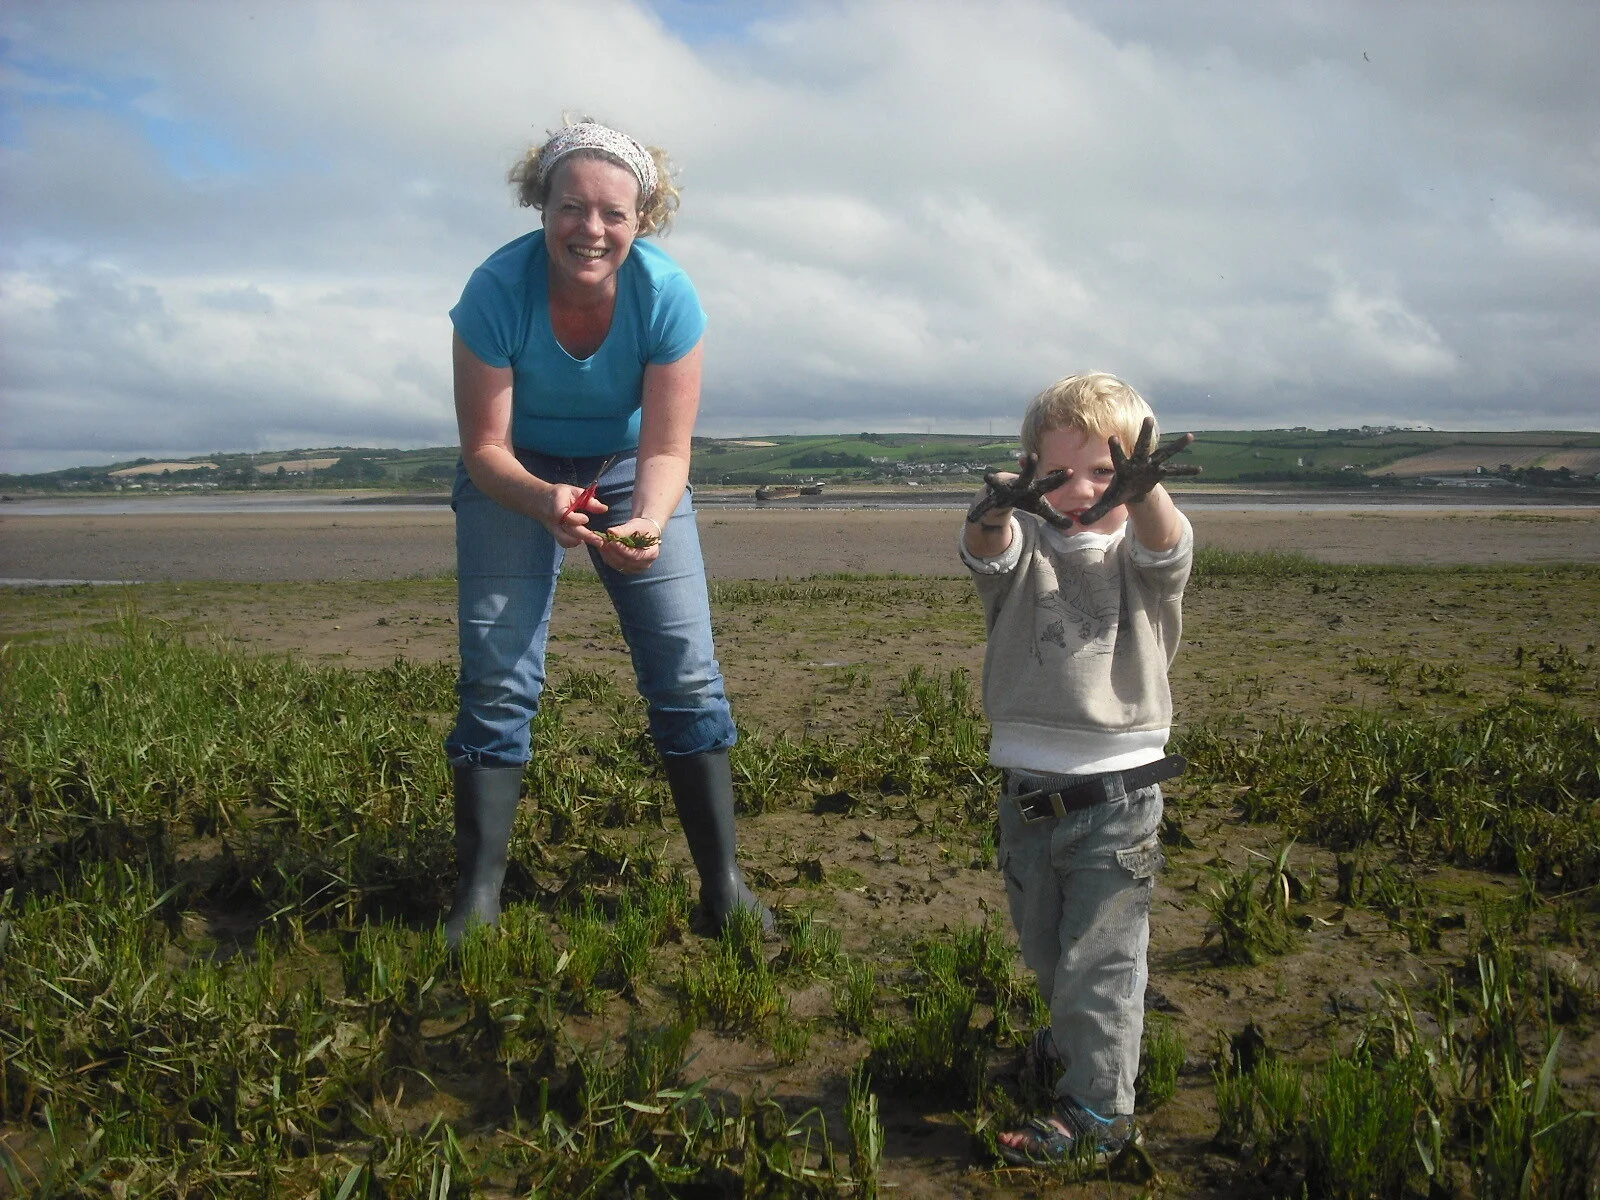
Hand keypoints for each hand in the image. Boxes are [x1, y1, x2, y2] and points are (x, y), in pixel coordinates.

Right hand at [546, 484, 607, 548]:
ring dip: (580, 541)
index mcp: (557, 507)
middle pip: (569, 531)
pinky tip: (582, 539)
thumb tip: (604, 509)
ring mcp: (553, 529)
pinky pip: (563, 542)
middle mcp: (554, 520)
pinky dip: (573, 543)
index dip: (576, 519)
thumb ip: (589, 501)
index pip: (565, 516)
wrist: (540, 500)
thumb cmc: (560, 495)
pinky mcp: (554, 534)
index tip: (586, 519)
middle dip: (586, 536)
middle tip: (600, 540)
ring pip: (565, 540)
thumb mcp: (574, 492)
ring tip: (593, 540)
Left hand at [594, 517, 661, 574]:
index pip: (634, 556)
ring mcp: (635, 568)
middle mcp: (644, 564)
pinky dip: (606, 556)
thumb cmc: (643, 527)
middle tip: (602, 540)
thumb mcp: (636, 525)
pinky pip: (614, 565)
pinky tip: (601, 546)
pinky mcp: (627, 569)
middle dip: (611, 551)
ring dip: (606, 554)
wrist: (645, 532)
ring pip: (617, 565)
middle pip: (624, 562)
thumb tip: (610, 531)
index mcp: (651, 553)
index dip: (622, 550)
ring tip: (599, 541)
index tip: (611, 541)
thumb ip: (624, 529)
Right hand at [967, 453, 1073, 529]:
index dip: (1059, 478)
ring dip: (995, 480)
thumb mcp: (1040, 508)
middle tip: (1032, 455)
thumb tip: (1072, 525)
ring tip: (988, 476)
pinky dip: (979, 511)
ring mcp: (1005, 490)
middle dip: (1028, 466)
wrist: (1002, 496)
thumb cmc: (1024, 498)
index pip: (1049, 483)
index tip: (1071, 471)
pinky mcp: (993, 498)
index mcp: (1034, 488)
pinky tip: (973, 517)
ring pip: (1000, 484)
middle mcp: (1020, 485)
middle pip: (1026, 475)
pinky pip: (986, 506)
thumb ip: (1055, 516)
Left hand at [1076, 418, 1200, 526]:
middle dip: (1145, 434)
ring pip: (1164, 453)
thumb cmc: (1119, 491)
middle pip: (1142, 446)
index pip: (1117, 457)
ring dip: (1177, 446)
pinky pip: (1176, 470)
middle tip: (1149, 419)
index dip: (1115, 448)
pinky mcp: (1161, 471)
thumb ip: (1096, 510)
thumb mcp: (1109, 501)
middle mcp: (1138, 462)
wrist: (1131, 489)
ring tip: (1191, 436)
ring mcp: (1152, 465)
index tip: (1111, 437)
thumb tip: (1081, 522)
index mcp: (1124, 468)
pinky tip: (1199, 469)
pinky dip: (1186, 470)